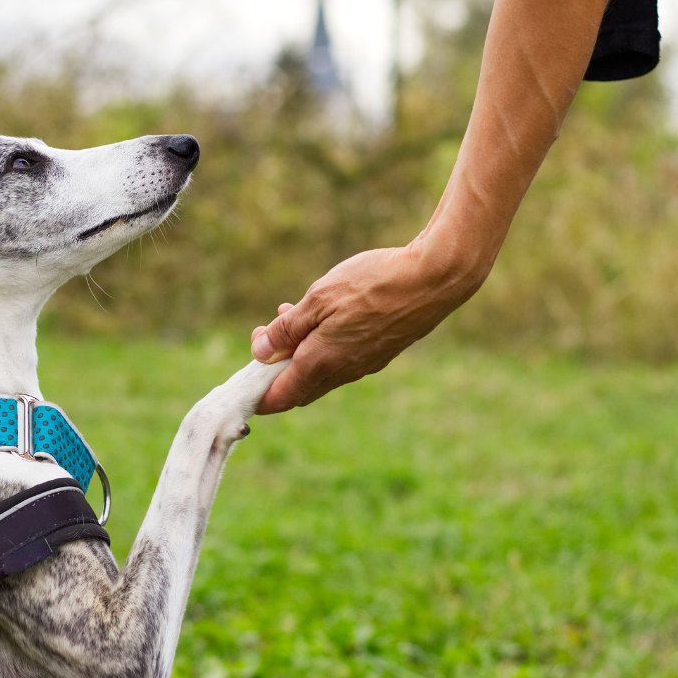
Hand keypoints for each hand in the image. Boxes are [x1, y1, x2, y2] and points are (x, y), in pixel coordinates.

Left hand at [250, 236, 483, 413]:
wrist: (434, 279)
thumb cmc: (374, 284)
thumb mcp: (318, 298)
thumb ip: (287, 329)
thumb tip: (259, 352)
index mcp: (322, 362)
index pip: (281, 397)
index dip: (258, 397)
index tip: (244, 386)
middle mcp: (343, 372)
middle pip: (299, 388)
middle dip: (276, 369)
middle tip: (265, 335)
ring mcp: (364, 365)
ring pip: (321, 372)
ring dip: (300, 353)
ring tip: (290, 313)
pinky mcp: (380, 353)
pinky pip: (342, 360)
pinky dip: (323, 347)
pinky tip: (324, 316)